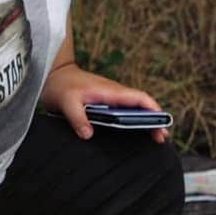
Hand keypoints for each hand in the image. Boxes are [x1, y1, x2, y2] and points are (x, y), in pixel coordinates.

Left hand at [40, 62, 169, 143]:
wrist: (54, 75)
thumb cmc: (61, 86)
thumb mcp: (66, 102)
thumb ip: (78, 118)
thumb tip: (89, 134)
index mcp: (110, 91)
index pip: (139, 97)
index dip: (152, 109)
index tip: (161, 123)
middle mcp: (115, 94)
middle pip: (142, 105)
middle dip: (155, 120)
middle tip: (161, 138)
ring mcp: (112, 98)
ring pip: (135, 109)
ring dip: (146, 121)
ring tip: (155, 138)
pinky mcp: (107, 103)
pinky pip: (125, 112)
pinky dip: (134, 121)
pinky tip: (137, 133)